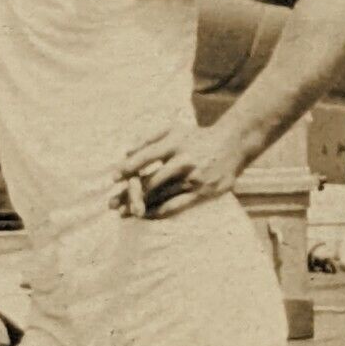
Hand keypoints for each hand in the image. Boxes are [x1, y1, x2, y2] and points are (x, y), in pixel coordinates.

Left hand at [111, 121, 250, 219]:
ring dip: (139, 206)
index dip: (128, 168)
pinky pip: (175, 206)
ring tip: (123, 213)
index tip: (113, 178)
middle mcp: (184, 161)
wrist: (233, 144)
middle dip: (128, 194)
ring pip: (161, 197)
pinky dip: (158, 212)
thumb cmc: (197, 138)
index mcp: (176, 143)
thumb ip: (148, 138)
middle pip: (151, 182)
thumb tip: (126, 152)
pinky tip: (145, 215)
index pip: (146, 157)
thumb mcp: (174, 129)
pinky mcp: (202, 192)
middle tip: (111, 203)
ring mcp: (194, 179)